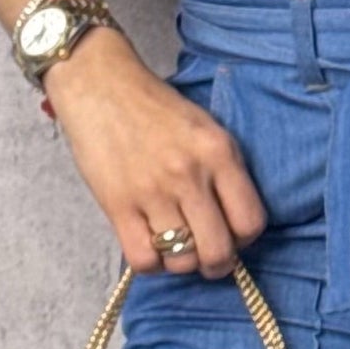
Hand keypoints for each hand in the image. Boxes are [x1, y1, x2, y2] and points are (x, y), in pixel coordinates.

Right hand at [44, 30, 268, 277]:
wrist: (100, 85)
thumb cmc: (154, 108)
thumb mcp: (205, 128)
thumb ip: (224, 171)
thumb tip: (234, 223)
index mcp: (218, 153)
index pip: (250, 222)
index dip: (244, 239)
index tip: (231, 234)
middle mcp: (189, 176)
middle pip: (219, 251)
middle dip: (217, 263)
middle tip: (206, 255)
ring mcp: (152, 193)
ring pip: (182, 261)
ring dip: (181, 263)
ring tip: (174, 246)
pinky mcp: (118, 205)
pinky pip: (144, 260)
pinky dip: (150, 263)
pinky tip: (149, 244)